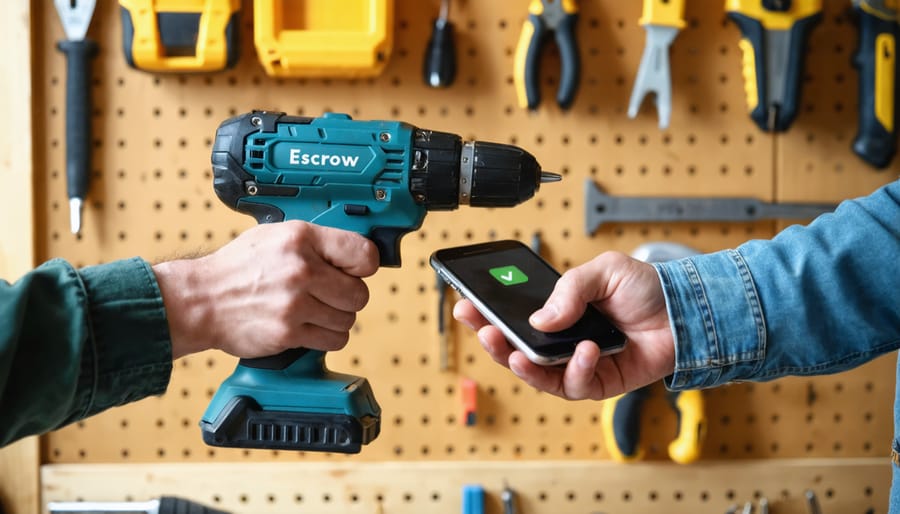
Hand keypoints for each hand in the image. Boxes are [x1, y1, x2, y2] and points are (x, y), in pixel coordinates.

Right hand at [154, 221, 378, 358]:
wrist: (201, 299)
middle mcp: (301, 270)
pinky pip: (333, 341)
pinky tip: (307, 327)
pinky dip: (325, 338)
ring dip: (335, 318)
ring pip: (348, 320)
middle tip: (328, 294)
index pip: (364, 255)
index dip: (364, 266)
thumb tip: (358, 255)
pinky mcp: (289, 333)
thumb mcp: (276, 235)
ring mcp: (295, 304)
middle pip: (359, 293)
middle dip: (347, 296)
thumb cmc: (238, 267)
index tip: (355, 270)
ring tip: (312, 310)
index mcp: (301, 239)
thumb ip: (317, 243)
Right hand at [453, 251, 674, 400]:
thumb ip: (569, 289)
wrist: (687, 311)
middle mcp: (562, 340)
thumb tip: (540, 320)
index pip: (513, 317)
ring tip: (521, 352)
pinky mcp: (599, 383)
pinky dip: (576, 370)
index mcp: (557, 312)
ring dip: (525, 365)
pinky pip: (576, 385)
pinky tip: (585, 351)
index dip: (486, 314)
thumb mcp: (603, 271)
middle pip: (516, 349)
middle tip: (485, 332)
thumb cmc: (647, 289)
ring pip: (538, 375)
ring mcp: (578, 363)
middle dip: (496, 344)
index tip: (466, 305)